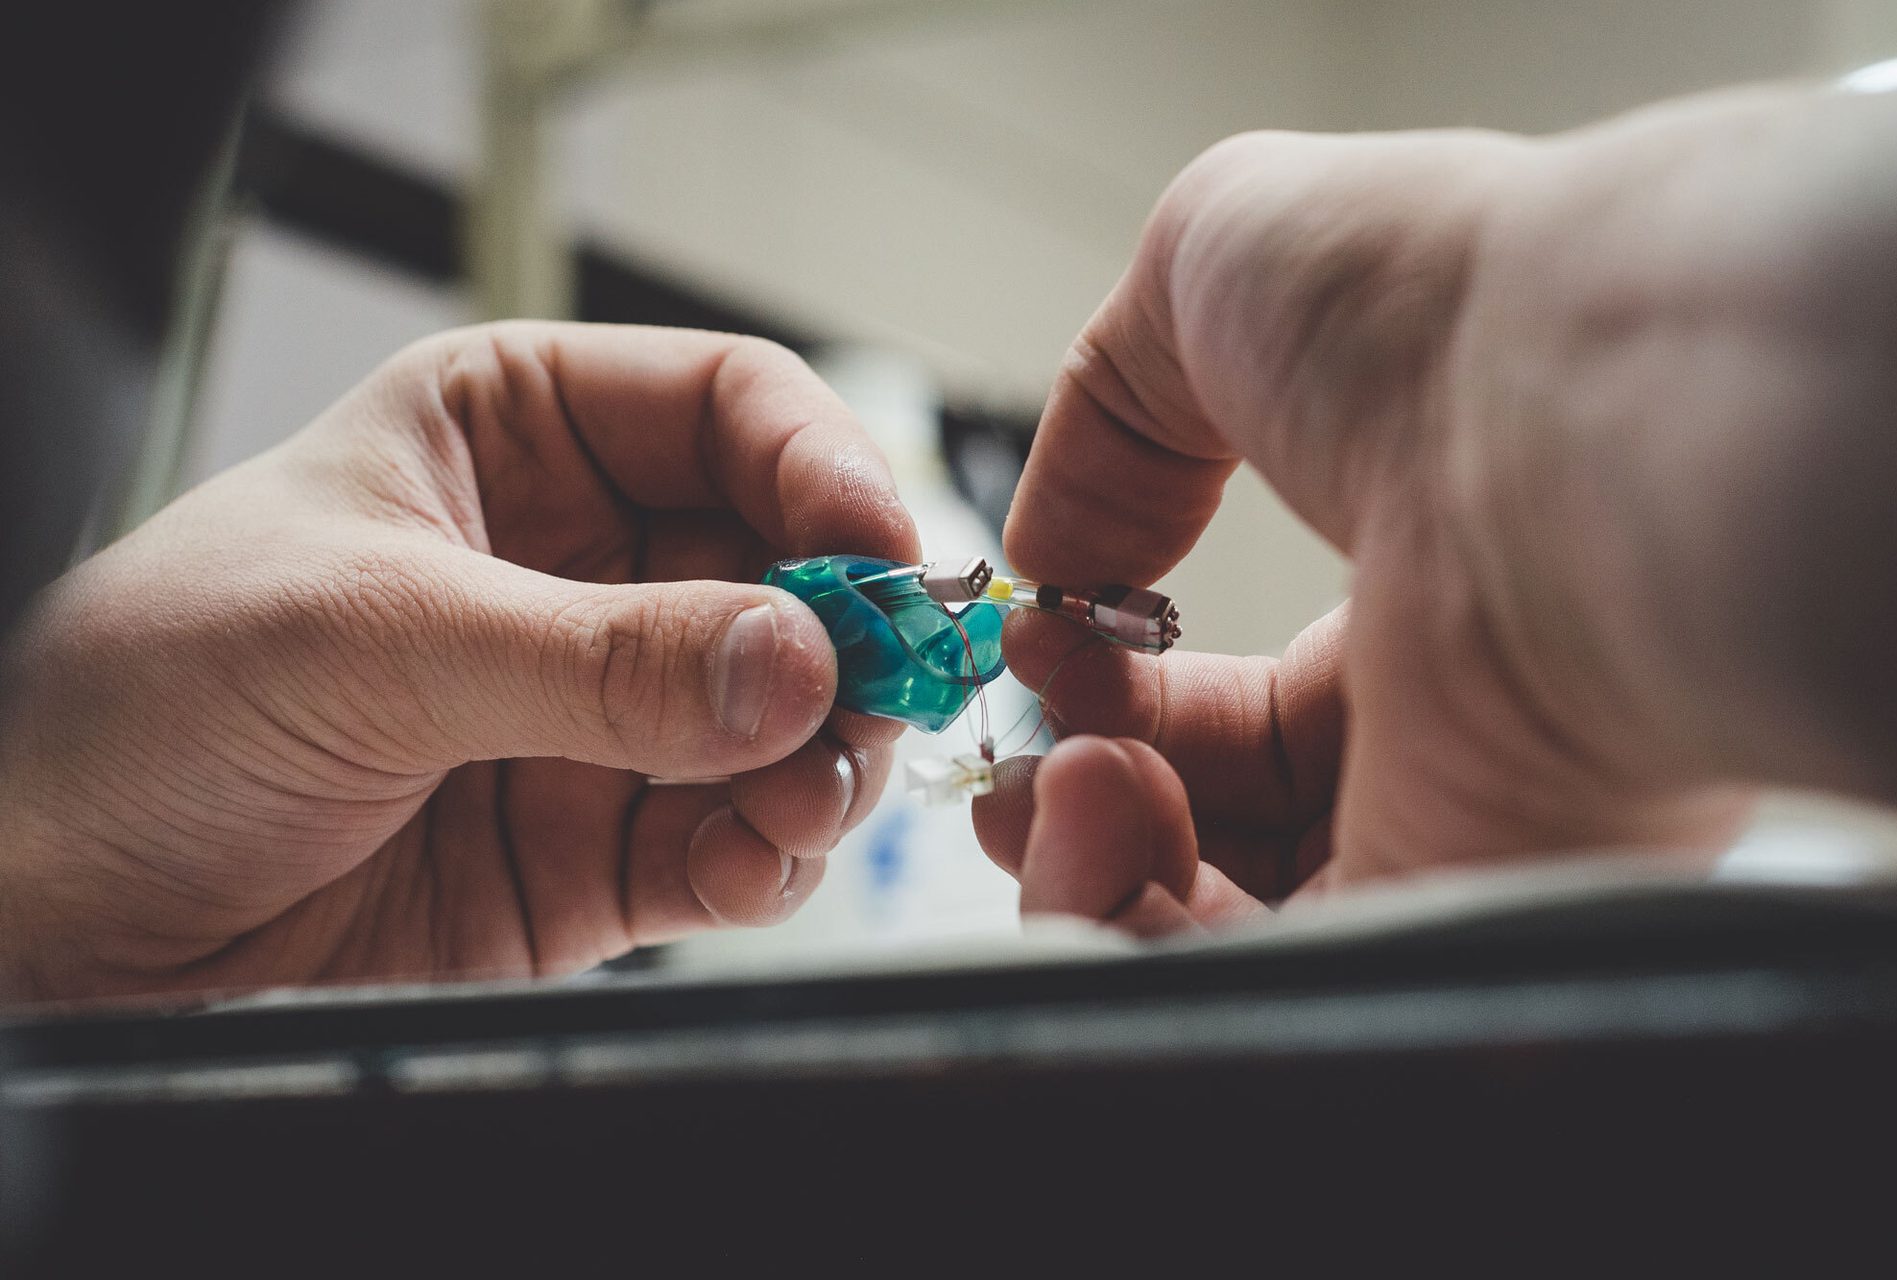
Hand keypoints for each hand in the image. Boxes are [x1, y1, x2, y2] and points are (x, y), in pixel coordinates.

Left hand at [0, 322, 917, 999]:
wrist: (59, 901)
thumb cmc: (147, 694)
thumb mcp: (372, 635)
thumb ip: (599, 656)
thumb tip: (793, 662)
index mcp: (519, 438)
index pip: (729, 410)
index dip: (823, 467)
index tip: (879, 547)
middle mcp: (585, 568)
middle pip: (790, 569)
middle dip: (849, 630)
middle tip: (883, 686)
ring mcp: (606, 713)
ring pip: (789, 715)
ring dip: (827, 755)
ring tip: (808, 792)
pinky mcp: (603, 847)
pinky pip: (735, 842)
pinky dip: (771, 858)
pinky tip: (756, 861)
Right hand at [976, 83, 1896, 931]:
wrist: (1572, 401)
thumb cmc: (1434, 305)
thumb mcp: (1218, 269)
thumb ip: (1109, 412)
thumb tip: (1049, 552)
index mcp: (1414, 621)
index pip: (1233, 726)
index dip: (1109, 703)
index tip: (1034, 658)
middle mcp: (1446, 756)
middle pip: (1209, 847)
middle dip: (1079, 805)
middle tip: (1025, 758)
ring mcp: (1448, 852)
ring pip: (1213, 942)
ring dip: (1084, 870)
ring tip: (1071, 780)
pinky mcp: (1436, 931)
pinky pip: (1245, 994)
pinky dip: (1127, 932)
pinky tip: (1100, 820)